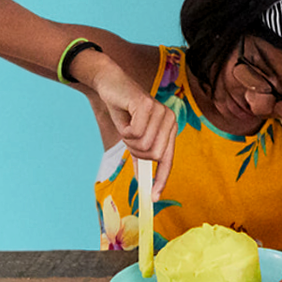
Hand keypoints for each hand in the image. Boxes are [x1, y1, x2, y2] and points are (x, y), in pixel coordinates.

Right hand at [92, 64, 174, 198]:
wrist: (111, 84)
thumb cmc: (123, 111)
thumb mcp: (133, 137)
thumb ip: (141, 157)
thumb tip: (143, 182)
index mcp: (170, 129)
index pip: (167, 160)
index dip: (161, 179)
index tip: (153, 197)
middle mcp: (170, 120)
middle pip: (153, 155)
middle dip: (136, 152)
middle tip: (129, 138)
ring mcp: (161, 112)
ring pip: (143, 145)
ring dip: (128, 140)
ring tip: (127, 126)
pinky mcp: (148, 105)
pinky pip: (134, 133)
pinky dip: (124, 131)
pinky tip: (125, 117)